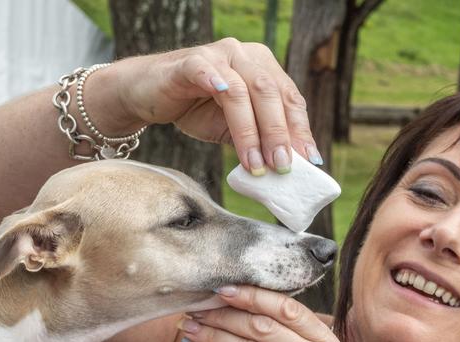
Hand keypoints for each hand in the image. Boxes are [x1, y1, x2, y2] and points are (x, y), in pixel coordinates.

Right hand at [100, 38, 319, 173]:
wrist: (148, 95)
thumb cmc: (194, 108)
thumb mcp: (232, 128)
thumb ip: (257, 139)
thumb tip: (284, 167)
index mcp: (263, 68)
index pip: (289, 99)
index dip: (301, 130)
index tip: (311, 161)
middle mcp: (245, 56)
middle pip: (271, 94)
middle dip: (279, 134)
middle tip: (282, 167)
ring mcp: (218, 55)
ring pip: (243, 91)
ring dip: (251, 132)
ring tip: (255, 164)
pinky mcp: (191, 62)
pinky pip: (208, 74)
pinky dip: (218, 84)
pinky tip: (223, 99)